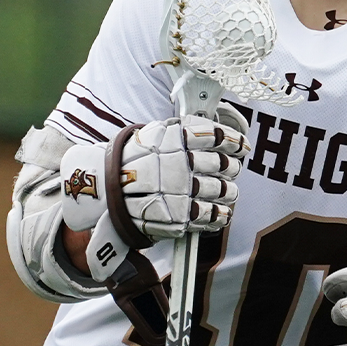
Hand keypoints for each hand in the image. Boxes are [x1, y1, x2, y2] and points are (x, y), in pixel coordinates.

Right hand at [51, 110, 247, 248]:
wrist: (104, 189)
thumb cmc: (132, 160)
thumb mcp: (154, 134)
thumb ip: (182, 130)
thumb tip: (213, 129)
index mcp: (177, 139)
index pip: (218, 137)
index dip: (235, 142)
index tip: (242, 146)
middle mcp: (182, 164)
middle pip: (223, 165)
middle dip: (231, 168)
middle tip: (230, 169)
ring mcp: (182, 191)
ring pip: (223, 190)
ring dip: (230, 191)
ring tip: (228, 190)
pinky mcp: (181, 216)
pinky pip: (212, 215)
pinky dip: (222, 214)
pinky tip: (223, 211)